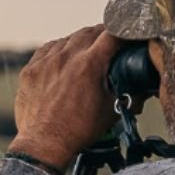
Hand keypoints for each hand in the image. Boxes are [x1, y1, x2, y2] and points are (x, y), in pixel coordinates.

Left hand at [7, 24, 118, 168]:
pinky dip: (59, 50)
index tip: (129, 32)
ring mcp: (45, 62)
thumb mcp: (112, 111)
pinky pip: (47, 50)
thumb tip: (143, 89)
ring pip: (67, 39)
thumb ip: (129, 94)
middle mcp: (66, 58)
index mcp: (89, 65)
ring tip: (87, 50)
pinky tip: (64, 57)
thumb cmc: (78, 130)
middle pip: (89, 32)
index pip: (112, 35)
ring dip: (80, 41)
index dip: (124, 31)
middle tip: (111, 39)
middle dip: (103, 33)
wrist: (45, 143)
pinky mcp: (31, 70)